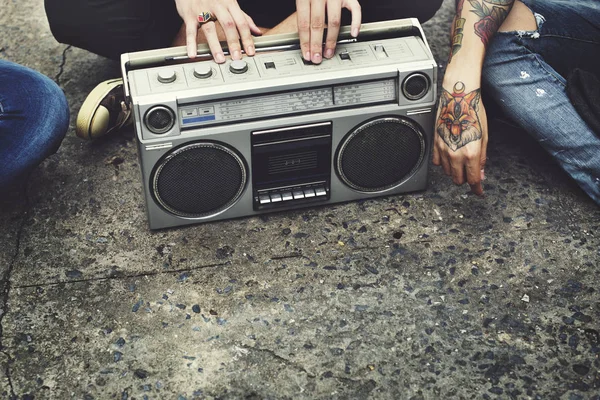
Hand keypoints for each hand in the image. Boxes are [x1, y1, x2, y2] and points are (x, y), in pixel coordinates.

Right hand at [174, 0, 261, 60]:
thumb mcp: (229, 2)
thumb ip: (243, 17)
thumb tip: (257, 31)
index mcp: (230, 3)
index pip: (242, 22)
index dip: (247, 38)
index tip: (250, 52)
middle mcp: (217, 5)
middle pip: (228, 25)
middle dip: (234, 43)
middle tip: (237, 58)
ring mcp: (202, 10)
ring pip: (210, 29)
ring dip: (215, 46)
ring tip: (220, 59)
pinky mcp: (189, 14)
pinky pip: (190, 30)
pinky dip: (191, 43)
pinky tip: (193, 54)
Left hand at [296, 0, 360, 63]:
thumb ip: (303, 9)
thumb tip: (302, 32)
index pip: (303, 23)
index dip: (304, 41)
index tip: (306, 54)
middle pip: (317, 24)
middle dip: (316, 44)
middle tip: (316, 58)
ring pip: (333, 21)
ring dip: (331, 40)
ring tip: (329, 52)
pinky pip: (355, 9)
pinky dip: (356, 22)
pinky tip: (354, 33)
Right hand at [432, 81, 487, 195]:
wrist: (458, 98)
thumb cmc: (473, 112)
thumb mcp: (484, 137)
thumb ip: (481, 158)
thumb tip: (481, 172)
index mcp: (471, 154)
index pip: (473, 180)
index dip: (477, 189)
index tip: (479, 192)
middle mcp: (455, 154)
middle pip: (458, 179)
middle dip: (465, 179)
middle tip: (471, 174)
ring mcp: (443, 150)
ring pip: (447, 172)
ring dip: (454, 171)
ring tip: (461, 161)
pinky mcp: (435, 144)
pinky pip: (437, 162)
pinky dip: (443, 163)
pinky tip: (449, 156)